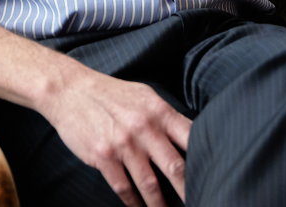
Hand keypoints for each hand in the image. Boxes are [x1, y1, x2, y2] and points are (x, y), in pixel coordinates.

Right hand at [42, 68, 191, 206]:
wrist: (70, 90)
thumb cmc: (110, 93)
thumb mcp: (143, 96)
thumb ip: (165, 116)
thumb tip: (189, 138)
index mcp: (157, 110)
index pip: (191, 138)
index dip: (206, 159)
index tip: (215, 177)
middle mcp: (144, 127)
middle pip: (176, 168)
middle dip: (190, 192)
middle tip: (201, 204)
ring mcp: (123, 144)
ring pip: (150, 185)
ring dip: (161, 205)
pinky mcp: (104, 157)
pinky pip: (124, 188)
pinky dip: (134, 203)